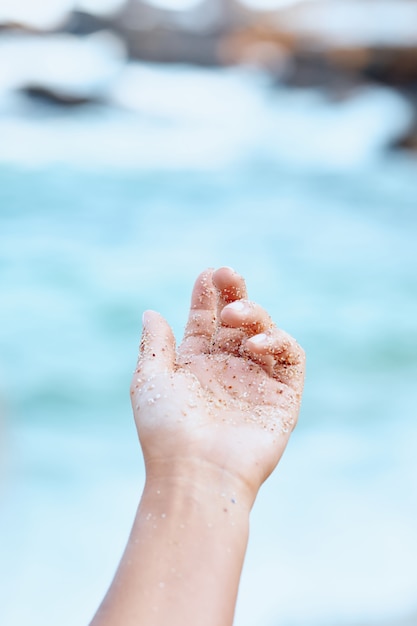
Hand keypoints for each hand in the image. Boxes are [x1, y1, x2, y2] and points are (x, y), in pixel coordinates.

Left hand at [131, 267, 304, 505]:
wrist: (195, 474)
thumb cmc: (166, 430)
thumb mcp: (150, 380)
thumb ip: (155, 344)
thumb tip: (151, 312)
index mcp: (196, 365)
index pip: (205, 322)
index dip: (206, 297)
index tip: (207, 274)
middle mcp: (227, 370)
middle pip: (237, 321)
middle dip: (234, 293)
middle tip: (228, 273)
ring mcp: (256, 381)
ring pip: (264, 332)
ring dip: (253, 314)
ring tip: (234, 314)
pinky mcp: (282, 396)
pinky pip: (290, 358)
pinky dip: (278, 341)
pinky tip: (254, 343)